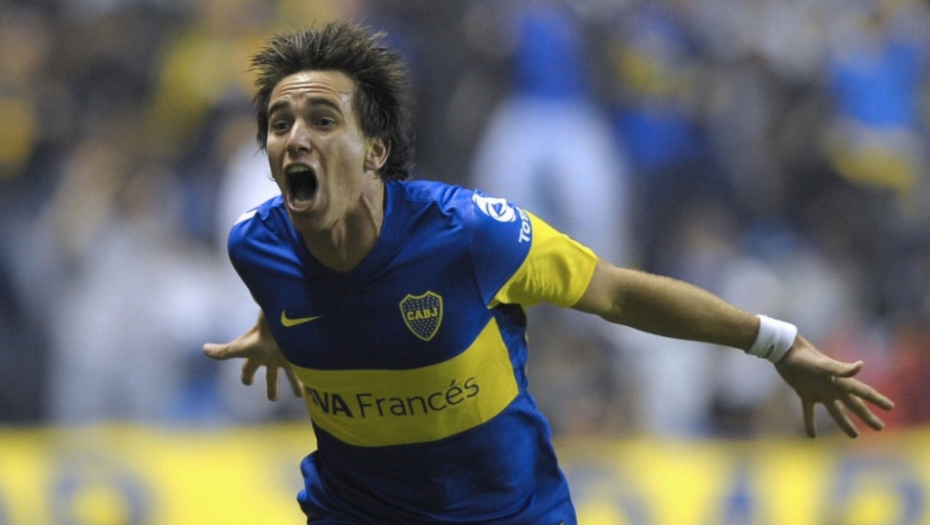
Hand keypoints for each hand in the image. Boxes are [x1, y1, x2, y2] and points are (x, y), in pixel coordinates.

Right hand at [203, 313, 302, 400]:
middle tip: (273, 398)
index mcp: (257, 356)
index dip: (247, 376)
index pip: (249, 369)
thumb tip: (204, 349)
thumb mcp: (239, 347)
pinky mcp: (302, 359)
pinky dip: (312, 380)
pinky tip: (319, 386)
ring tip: (301, 395)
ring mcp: (288, 358)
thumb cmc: (260, 335)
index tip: (247, 382)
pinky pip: (308, 373)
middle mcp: (273, 358)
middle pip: (272, 375)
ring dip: (295, 384)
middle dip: (271, 385)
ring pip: (292, 375)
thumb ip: (222, 352)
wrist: (283, 324)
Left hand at [775, 335, 893, 437]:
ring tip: (854, 436)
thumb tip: (861, 365)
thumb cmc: (805, 357)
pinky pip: (809, 412)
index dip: (877, 400)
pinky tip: (811, 435)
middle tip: (880, 427)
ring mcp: (819, 391)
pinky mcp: (804, 394)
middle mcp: (833, 388)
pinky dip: (810, 423)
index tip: (891, 407)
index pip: (864, 392)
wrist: (785, 352)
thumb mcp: (824, 365)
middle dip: (867, 416)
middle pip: (854, 405)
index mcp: (841, 382)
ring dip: (845, 423)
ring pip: (836, 412)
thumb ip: (841, 369)